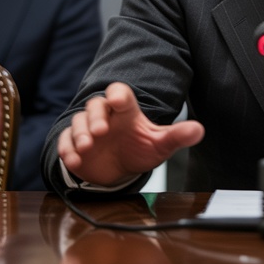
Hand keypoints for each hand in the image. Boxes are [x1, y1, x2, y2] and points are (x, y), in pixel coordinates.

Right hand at [57, 82, 203, 186]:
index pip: (119, 92)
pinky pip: (65, 141)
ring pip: (78, 121)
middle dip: (96, 117)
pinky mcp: (74, 145)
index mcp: (126, 111)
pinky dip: (67, 149)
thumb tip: (199, 130)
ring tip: (88, 147)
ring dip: (80, 133)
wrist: (119, 171)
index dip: (117, 94)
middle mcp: (105, 116)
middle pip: (95, 105)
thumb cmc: (140, 150)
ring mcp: (87, 130)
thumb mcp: (160, 145)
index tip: (117, 100)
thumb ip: (177, 136)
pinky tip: (75, 160)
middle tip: (101, 132)